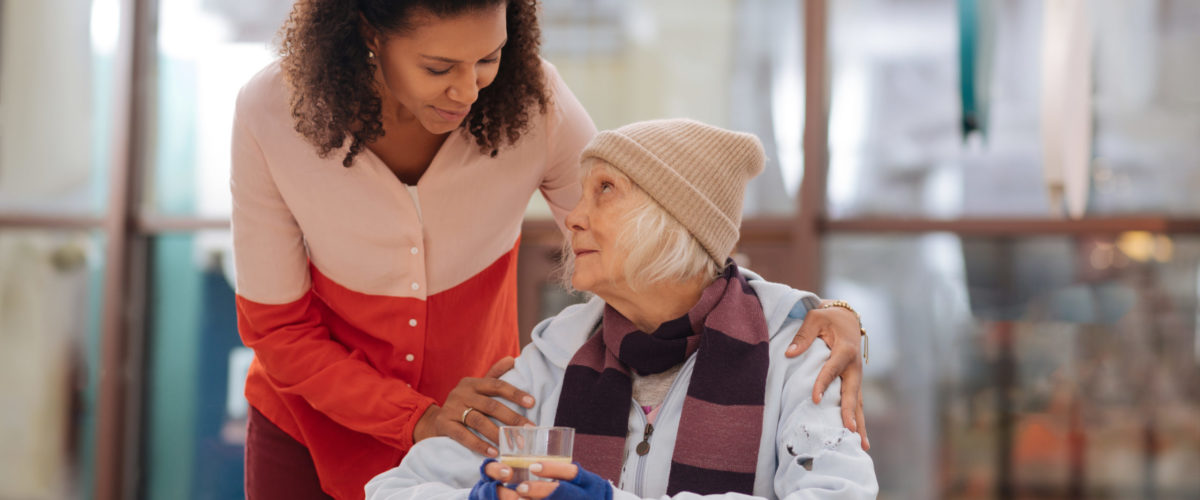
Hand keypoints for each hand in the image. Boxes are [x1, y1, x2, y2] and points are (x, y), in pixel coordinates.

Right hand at [413, 357, 535, 456]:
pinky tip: (493, 452)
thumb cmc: (463, 405)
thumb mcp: (476, 389)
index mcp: (472, 383)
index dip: (515, 393)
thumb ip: (493, 375)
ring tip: (513, 444)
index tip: (532, 403)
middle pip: (490, 405)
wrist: (434, 421)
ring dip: (497, 434)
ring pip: (478, 421)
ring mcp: (451, 409)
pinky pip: (463, 435)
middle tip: (528, 430)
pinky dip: (479, 444)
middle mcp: (461, 393)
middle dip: (512, 418)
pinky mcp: (444, 424)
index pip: (497, 385)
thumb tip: (511, 359)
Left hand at [480, 459, 611, 499]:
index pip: (572, 472)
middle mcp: (585, 496)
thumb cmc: (582, 490)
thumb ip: (558, 467)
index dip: (552, 469)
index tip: (533, 466)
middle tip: (521, 487)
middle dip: (540, 490)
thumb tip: (527, 435)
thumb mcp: (579, 478)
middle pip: (562, 492)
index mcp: (588, 481)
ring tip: (518, 499)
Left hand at [786, 300, 869, 450]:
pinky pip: (856, 403)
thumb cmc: (828, 318)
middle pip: (852, 392)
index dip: (824, 384)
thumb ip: (803, 336)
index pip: (832, 369)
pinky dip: (857, 420)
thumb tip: (789, 354)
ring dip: (859, 423)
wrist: (848, 319)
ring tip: (862, 445)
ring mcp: (856, 376)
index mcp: (844, 349)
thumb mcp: (814, 318)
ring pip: (858, 403)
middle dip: (850, 412)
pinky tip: (858, 438)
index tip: (816, 399)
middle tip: (849, 430)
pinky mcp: (854, 383)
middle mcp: (854, 366)